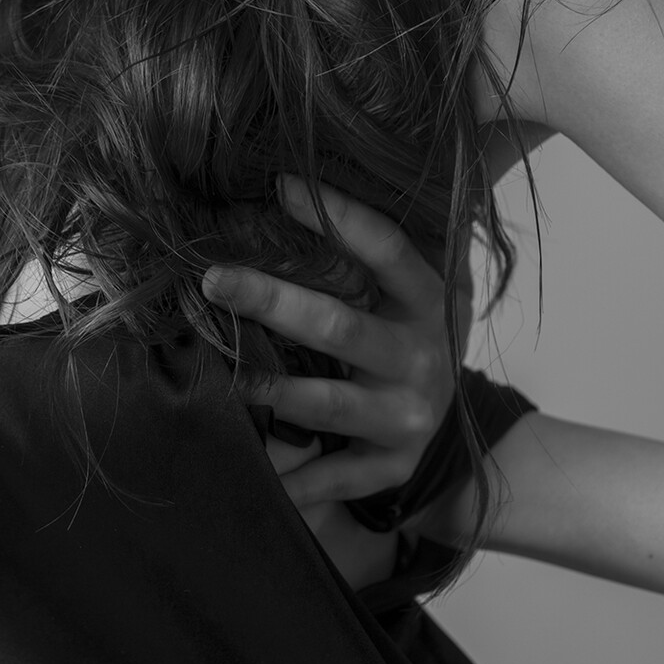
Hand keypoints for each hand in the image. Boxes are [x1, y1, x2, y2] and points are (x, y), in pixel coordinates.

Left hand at [202, 175, 466, 512]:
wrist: (451, 427)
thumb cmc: (410, 336)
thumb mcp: (416, 290)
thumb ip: (377, 248)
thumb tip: (294, 181)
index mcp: (431, 300)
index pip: (387, 249)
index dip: (338, 215)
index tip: (279, 185)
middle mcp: (423, 357)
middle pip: (339, 327)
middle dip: (271, 302)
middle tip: (212, 279)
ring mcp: (407, 416)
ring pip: (329, 403)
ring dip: (271, 389)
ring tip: (222, 373)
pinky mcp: (390, 466)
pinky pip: (335, 477)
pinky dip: (295, 482)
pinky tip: (255, 476)